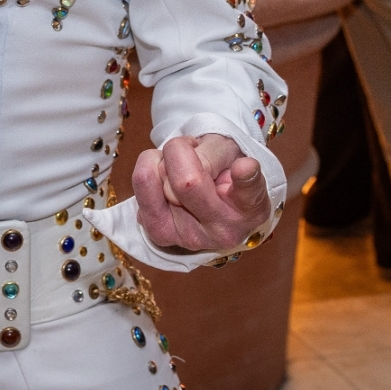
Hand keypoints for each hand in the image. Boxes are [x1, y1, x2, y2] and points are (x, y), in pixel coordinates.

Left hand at [133, 134, 269, 253]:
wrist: (209, 199)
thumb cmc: (223, 171)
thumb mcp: (228, 152)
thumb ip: (214, 154)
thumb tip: (199, 166)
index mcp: (250, 208)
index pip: (249, 192)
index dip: (244, 178)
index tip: (244, 166)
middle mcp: (222, 230)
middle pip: (185, 182)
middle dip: (179, 151)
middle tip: (191, 151)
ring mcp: (189, 238)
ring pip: (153, 181)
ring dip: (160, 161)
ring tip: (179, 166)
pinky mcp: (160, 235)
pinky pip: (140, 187)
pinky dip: (148, 172)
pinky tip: (166, 181)